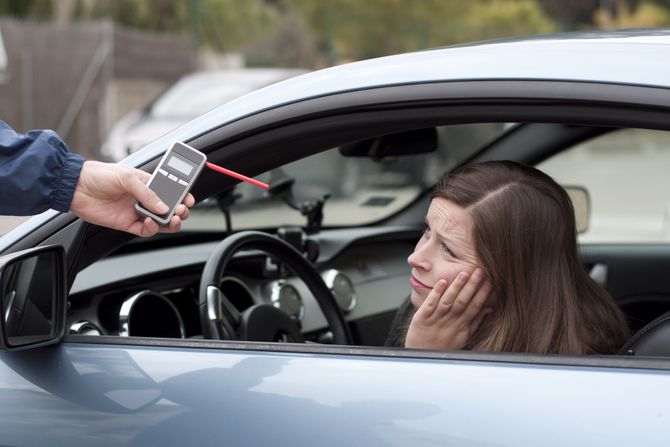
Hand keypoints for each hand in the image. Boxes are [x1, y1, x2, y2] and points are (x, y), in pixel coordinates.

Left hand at [70, 161, 194, 236]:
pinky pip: (146, 230)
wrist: (75, 187)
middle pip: (169, 209)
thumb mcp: (127, 177)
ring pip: (161, 222)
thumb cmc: (99, 175)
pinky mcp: (127, 224)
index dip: (182, 195)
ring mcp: (136, 211)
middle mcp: (144, 198)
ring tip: (173, 219)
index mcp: (147, 183)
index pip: (171, 191)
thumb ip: (148, 193)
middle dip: (179, 210)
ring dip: (170, 222)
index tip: (189, 199)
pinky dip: (152, 228)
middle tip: (181, 210)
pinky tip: (149, 221)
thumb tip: (164, 207)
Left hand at [405, 268, 492, 349]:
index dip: (483, 295)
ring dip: (456, 287)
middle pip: (463, 302)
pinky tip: (442, 282)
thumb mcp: (463, 337)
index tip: (491, 282)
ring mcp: (436, 319)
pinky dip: (436, 293)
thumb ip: (476, 322)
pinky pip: (430, 304)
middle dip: (472, 286)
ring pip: (448, 301)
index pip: (474, 307)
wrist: (422, 357)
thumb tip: (489, 309)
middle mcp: (450, 322)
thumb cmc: (444, 346)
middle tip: (480, 271)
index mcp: (461, 326)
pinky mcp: (422, 318)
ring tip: (464, 273)